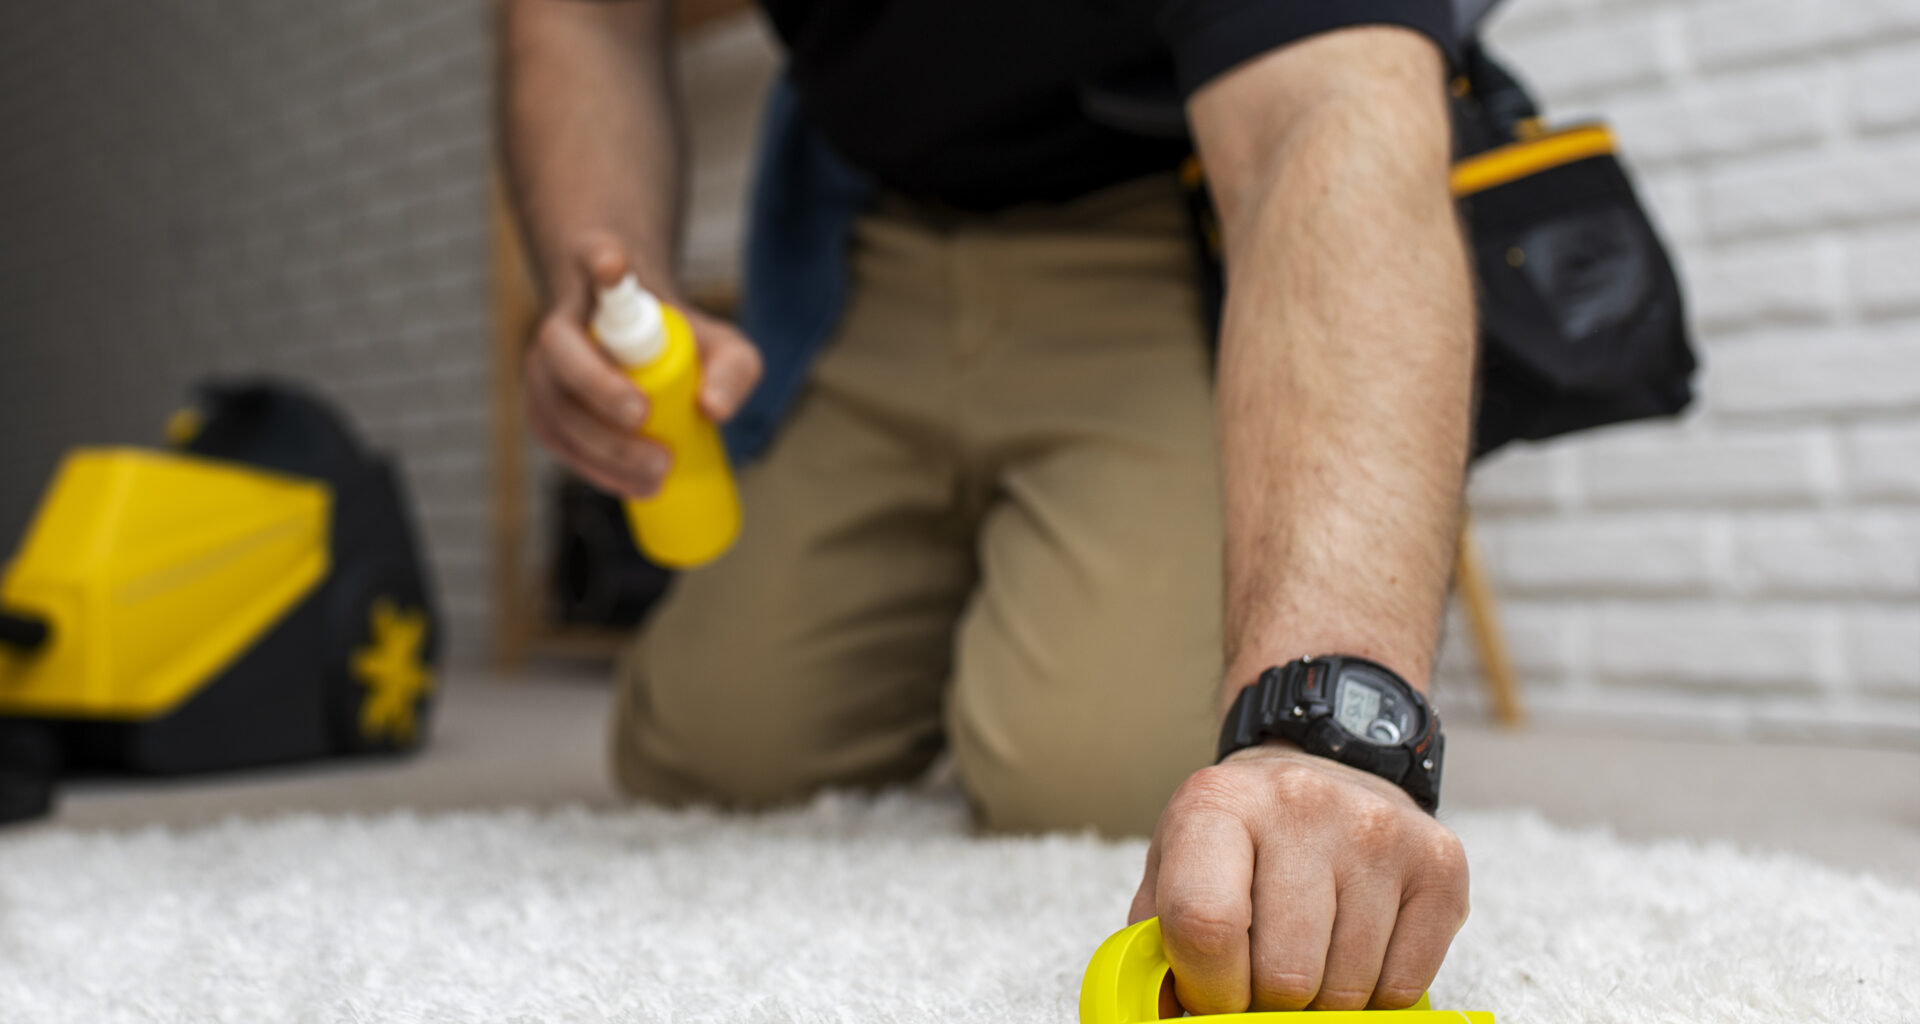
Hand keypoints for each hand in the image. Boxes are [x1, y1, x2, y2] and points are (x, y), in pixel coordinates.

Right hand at [523, 232, 762, 497]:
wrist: (639, 352)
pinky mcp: (545, 410)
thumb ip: (734, 369)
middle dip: (599, 388)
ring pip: (554, 404)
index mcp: (602, 284)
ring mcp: (545, 368)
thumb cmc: (681, 343)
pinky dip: (594, 468)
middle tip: (645, 418)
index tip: (616, 264)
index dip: (602, 260)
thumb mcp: (723, 346)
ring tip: (659, 473)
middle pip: (561, 351)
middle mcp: (563, 321)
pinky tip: (633, 488)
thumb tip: (714, 410)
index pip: (593, 256)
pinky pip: (557, 440)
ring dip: (602, 445)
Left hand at [1128, 741, 1468, 1012]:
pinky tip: (1355, 948)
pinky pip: (1404, 986)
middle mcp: (1302, 805)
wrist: (1324, 769)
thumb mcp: (1175, 867)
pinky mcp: (1438, 862)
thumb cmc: (1240, 839)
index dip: (1209, 987)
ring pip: (1347, 988)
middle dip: (1267, 997)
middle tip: (1263, 971)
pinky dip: (1375, 993)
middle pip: (1285, 971)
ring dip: (1322, 996)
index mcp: (1218, 804)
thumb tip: (1169, 1016)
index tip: (1215, 992)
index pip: (1207, 924)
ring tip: (1308, 950)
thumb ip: (1157, 942)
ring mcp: (1377, 830)